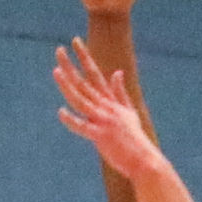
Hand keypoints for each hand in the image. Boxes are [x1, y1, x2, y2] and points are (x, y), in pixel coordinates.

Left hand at [52, 42, 168, 180]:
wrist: (145, 160)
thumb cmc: (135, 139)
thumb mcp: (129, 111)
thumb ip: (121, 92)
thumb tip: (117, 72)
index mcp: (111, 101)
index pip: (95, 74)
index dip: (85, 57)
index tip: (75, 41)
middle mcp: (106, 107)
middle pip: (84, 83)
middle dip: (71, 66)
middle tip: (58, 50)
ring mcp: (103, 121)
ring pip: (81, 100)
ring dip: (68, 86)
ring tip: (56, 71)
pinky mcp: (101, 137)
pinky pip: (84, 127)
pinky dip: (72, 120)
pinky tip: (61, 112)